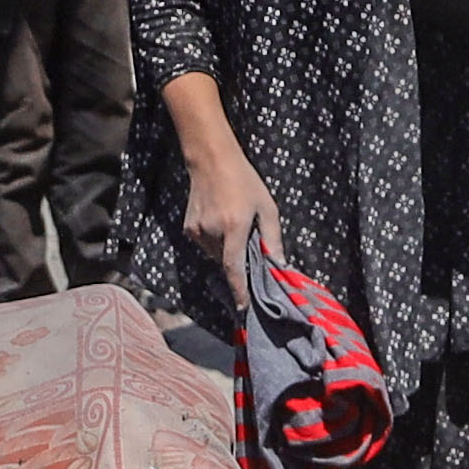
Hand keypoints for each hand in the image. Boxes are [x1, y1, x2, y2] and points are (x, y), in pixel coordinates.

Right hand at [178, 125, 274, 305]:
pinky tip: (222, 222)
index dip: (240, 290)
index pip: (235, 268)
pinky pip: (207, 245)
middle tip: (250, 247)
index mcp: (234, 227)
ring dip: (228, 250)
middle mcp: (212, 231)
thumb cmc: (245, 182)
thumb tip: (279, 264)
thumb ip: (273, 238)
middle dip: (240, 262)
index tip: (244, 307)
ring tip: (235, 226)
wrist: (211, 161)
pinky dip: (217, 241)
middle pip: (228, 261)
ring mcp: (197, 230)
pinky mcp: (189, 228)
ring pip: (217, 254)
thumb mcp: (267, 207)